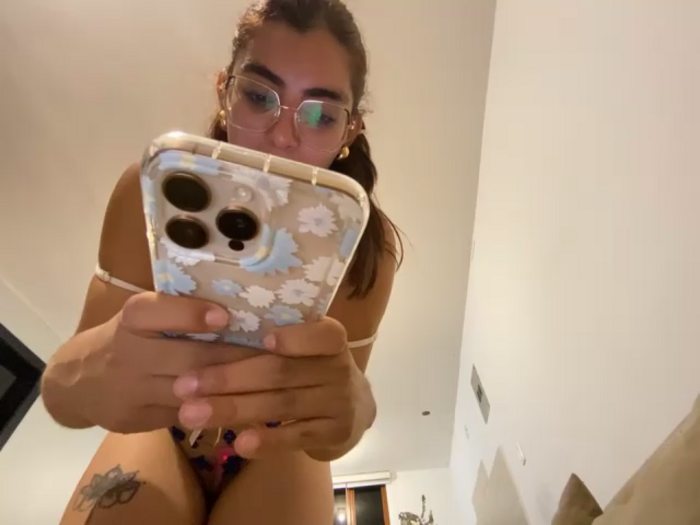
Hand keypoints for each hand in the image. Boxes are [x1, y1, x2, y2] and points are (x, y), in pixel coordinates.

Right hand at [63, 293, 256, 432]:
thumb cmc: (126, 338)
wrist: (76, 383)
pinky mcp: (136, 420)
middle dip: (231, 358)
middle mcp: (129, 354)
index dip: (189, 314)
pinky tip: (246, 406)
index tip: (225, 316)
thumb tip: (238, 305)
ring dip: (229, 388)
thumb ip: (176, 312)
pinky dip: (215, 410)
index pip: (155, 312)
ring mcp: (132, 390)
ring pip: (188, 392)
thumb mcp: (141, 317)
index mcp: (130, 320)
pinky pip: (184, 415)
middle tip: (272, 355)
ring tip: (268, 382)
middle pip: (185, 358)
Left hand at [173, 318, 376, 460]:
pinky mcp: (334, 434)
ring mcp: (339, 403)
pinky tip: (239, 444)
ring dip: (234, 409)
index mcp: (331, 339)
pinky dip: (267, 440)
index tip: (263, 340)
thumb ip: (271, 342)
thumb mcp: (305, 350)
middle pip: (282, 372)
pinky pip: (296, 436)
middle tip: (185, 385)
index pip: (320, 334)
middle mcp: (340, 368)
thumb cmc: (312, 368)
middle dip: (230, 378)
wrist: (353, 409)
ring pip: (282, 404)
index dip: (294, 338)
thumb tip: (207, 333)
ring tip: (192, 415)